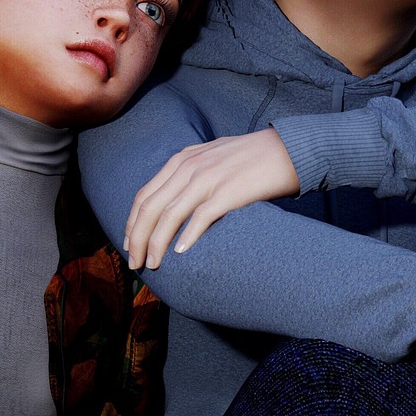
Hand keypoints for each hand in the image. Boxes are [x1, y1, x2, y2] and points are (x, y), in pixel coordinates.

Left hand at [124, 128, 299, 269]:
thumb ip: (188, 173)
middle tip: (134, 263)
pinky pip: (200, 218)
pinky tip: (181, 253)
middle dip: (136, 239)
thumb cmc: (249, 159)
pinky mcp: (228, 192)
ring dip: (156, 244)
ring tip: (152, 264)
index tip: (128, 246)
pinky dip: (187, 237)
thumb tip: (171, 200)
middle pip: (150, 209)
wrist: (286, 150)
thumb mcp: (209, 158)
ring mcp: (208, 179)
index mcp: (181, 161)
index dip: (131, 224)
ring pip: (169, 216)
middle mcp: (188, 168)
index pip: (144, 196)